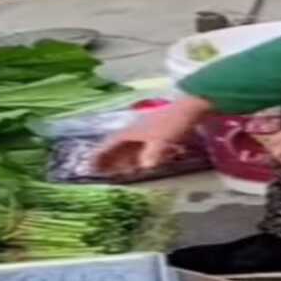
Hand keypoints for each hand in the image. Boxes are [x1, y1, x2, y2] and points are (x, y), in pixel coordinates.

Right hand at [93, 95, 211, 174]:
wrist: (192, 107)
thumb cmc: (173, 122)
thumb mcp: (162, 139)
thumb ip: (152, 154)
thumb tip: (144, 168)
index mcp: (131, 132)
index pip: (109, 145)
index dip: (99, 156)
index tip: (89, 166)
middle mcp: (135, 132)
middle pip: (117, 148)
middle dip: (108, 160)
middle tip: (100, 173)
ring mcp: (146, 133)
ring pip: (129, 149)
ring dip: (122, 160)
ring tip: (118, 173)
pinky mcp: (157, 135)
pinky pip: (141, 149)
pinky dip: (137, 158)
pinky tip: (141, 164)